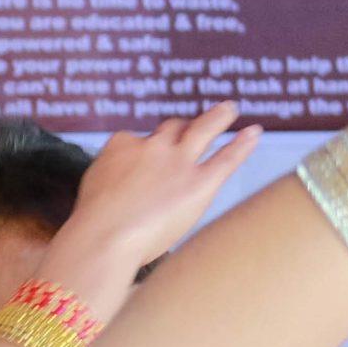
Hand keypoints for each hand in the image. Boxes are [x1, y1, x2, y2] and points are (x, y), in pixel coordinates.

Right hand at [58, 104, 261, 269]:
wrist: (105, 237)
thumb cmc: (93, 226)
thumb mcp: (93, 191)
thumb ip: (111, 182)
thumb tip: (120, 190)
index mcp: (121, 146)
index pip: (139, 142)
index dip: (145, 154)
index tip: (146, 167)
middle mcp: (152, 147)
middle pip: (171, 129)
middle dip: (182, 126)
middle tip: (191, 123)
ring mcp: (178, 162)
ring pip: (202, 130)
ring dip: (218, 117)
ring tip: (230, 109)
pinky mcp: (200, 183)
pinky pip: (226, 158)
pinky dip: (242, 144)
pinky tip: (254, 133)